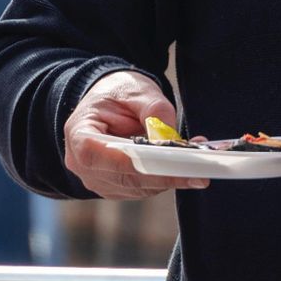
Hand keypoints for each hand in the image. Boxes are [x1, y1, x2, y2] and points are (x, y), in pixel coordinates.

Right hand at [62, 70, 209, 198]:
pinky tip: (183, 163)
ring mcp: (97, 180)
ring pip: (138, 188)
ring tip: (197, 159)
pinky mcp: (114, 188)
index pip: (105, 157)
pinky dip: (165, 178)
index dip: (140, 164)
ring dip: (169, 177)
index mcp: (79, 134)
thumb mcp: (138, 91)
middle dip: (165, 174)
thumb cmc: (119, 93)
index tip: (174, 164)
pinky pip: (143, 189)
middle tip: (201, 169)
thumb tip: (171, 140)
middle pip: (126, 178)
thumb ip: (155, 112)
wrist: (110, 101)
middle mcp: (81, 164)